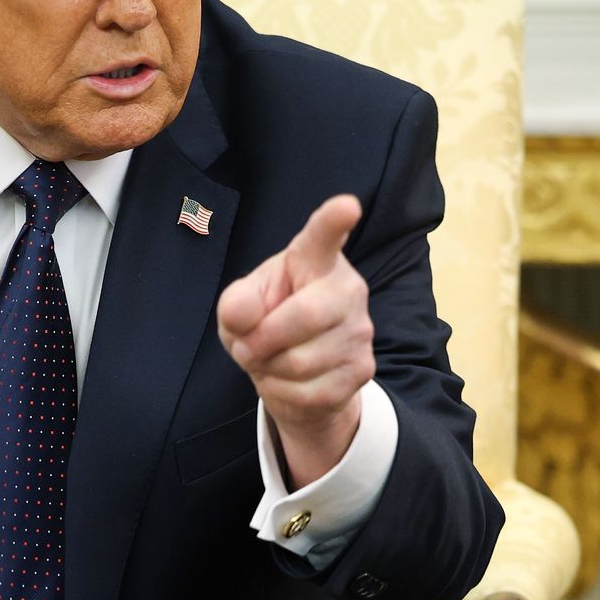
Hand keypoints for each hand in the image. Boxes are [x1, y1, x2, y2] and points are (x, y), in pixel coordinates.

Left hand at [217, 194, 373, 488]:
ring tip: (271, 361)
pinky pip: (312, 392)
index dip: (334, 220)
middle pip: (306, 315)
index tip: (346, 205)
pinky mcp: (363, 368)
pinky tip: (287, 381)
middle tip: (246, 347)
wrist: (293, 375)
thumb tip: (242, 314)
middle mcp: (346, 288)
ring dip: (271, 370)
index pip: (323, 237)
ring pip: (303, 362)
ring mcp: (360, 330)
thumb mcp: (239, 309)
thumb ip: (236, 304)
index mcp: (314, 260)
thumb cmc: (266, 323)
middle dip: (263, 339)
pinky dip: (285, 394)